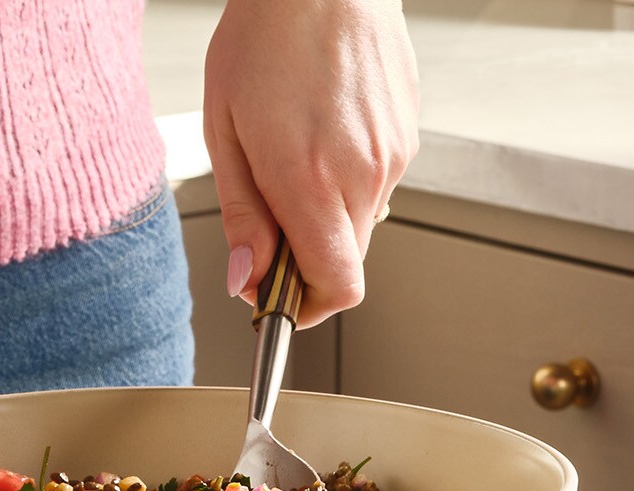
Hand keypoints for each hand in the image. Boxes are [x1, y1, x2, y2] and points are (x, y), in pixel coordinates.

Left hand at [204, 0, 418, 325]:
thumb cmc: (264, 40)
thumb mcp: (224, 131)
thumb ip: (242, 214)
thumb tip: (245, 277)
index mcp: (312, 180)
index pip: (337, 287)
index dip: (304, 308)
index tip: (273, 299)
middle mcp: (365, 173)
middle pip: (345, 261)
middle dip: (303, 259)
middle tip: (264, 217)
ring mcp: (395, 154)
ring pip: (360, 223)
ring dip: (323, 215)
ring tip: (288, 158)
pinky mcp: (408, 134)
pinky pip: (374, 184)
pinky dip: (343, 182)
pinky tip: (317, 135)